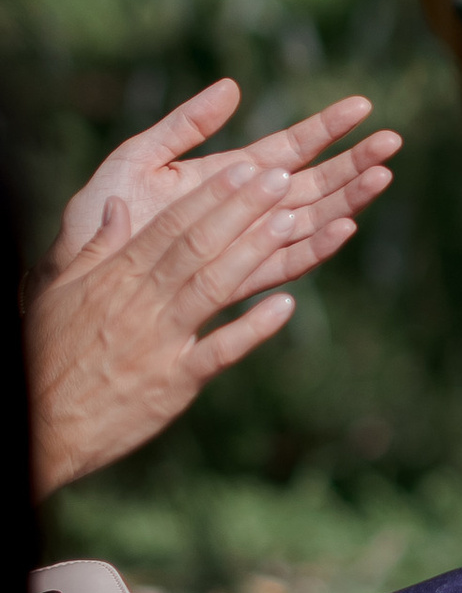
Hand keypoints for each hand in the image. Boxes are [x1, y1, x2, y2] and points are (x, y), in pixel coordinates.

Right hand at [28, 96, 399, 496]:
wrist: (41, 424)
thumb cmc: (50, 356)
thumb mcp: (64, 294)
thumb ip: (96, 250)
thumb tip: (116, 207)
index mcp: (117, 277)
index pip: (170, 226)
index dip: (210, 196)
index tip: (244, 168)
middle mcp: (141, 302)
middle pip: (197, 246)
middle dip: (241, 209)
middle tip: (281, 177)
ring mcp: (159, 341)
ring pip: (211, 287)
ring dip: (252, 253)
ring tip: (290, 222)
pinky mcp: (173, 382)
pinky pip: (218, 351)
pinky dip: (252, 329)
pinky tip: (286, 306)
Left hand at [41, 78, 397, 285]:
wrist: (77, 269)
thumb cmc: (100, 213)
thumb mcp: (138, 157)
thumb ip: (185, 125)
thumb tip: (234, 87)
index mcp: (227, 176)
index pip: (289, 146)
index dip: (326, 127)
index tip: (363, 106)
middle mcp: (244, 212)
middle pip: (312, 184)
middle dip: (353, 162)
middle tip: (394, 141)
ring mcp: (244, 246)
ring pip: (309, 221)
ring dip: (347, 199)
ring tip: (382, 177)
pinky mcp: (236, 281)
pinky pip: (284, 263)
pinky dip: (316, 245)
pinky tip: (344, 226)